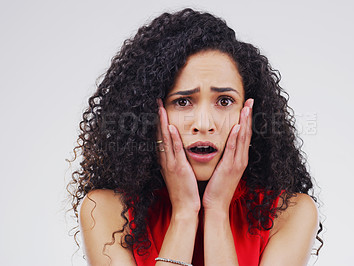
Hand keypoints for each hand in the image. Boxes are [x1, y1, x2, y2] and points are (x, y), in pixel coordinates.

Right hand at [156, 98, 200, 215]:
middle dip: (157, 117)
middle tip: (156, 101)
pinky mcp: (179, 168)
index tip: (158, 108)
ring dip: (162, 122)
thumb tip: (179, 150)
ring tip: (160, 108)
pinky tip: (171, 127)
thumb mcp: (178, 173)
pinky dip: (173, 138)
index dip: (158, 122)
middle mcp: (165, 160)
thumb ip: (177, 160)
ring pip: (165, 139)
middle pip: (159, 134)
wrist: (185, 208)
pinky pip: (175, 150)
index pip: (160, 137)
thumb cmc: (184, 191)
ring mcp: (171, 163)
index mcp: (166, 160)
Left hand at [202, 98, 253, 212]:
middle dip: (249, 116)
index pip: (243, 135)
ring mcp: (237, 164)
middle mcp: (240, 159)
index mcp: (238, 159)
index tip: (247, 106)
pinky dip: (236, 138)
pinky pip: (233, 150)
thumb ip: (224, 157)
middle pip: (246, 133)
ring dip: (245, 122)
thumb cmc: (217, 188)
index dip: (246, 120)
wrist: (216, 205)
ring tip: (246, 108)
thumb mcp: (222, 169)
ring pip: (242, 139)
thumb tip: (221, 146)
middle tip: (250, 100)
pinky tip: (238, 127)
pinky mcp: (229, 168)